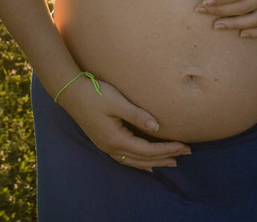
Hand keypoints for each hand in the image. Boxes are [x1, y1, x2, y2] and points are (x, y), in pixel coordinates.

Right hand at [55, 75, 190, 170]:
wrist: (70, 92)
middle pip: (143, 159)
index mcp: (116, 139)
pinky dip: (139, 162)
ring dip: (154, 162)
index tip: (184, 145)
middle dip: (165, 157)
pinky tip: (146, 164)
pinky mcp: (103, 141)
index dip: (167, 149)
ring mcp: (105, 146)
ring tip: (171, 162)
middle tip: (186, 154)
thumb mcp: (116, 101)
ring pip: (134, 161)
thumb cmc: (94, 93)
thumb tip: (157, 127)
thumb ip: (137, 115)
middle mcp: (111, 147)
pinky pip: (125, 158)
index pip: (147, 149)